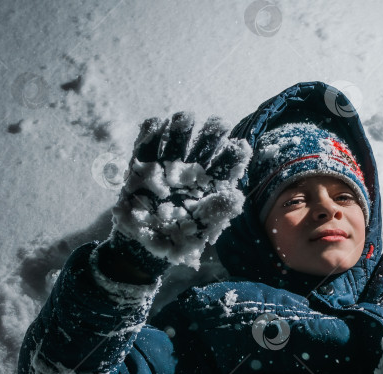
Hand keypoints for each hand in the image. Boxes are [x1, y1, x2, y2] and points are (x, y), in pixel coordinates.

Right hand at [111, 112, 250, 269]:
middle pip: (205, 145)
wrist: (143, 245)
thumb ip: (217, 211)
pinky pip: (146, 143)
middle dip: (211, 133)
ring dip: (181, 126)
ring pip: (176, 139)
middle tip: (217, 124)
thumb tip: (237, 196)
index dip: (233, 154)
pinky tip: (156, 124)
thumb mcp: (201, 229)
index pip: (226, 163)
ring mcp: (167, 164)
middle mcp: (192, 170)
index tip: (240, 147)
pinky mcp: (142, 164)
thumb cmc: (178, 239)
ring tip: (185, 118)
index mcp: (212, 183)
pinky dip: (150, 132)